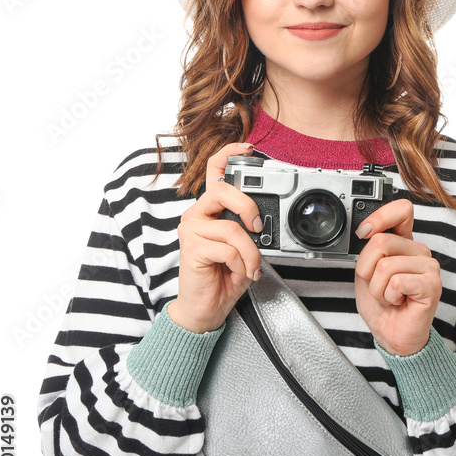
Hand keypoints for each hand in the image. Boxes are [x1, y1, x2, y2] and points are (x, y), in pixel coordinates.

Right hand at [168, 141, 263, 332]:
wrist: (206, 308)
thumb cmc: (224, 276)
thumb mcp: (242, 247)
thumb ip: (247, 227)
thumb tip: (263, 219)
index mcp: (210, 209)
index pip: (214, 171)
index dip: (229, 153)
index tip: (248, 147)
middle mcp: (197, 214)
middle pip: (224, 190)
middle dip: (248, 206)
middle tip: (257, 227)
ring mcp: (191, 229)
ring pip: (232, 228)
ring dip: (250, 253)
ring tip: (250, 268)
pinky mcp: (191, 248)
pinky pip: (228, 249)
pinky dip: (241, 264)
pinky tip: (238, 273)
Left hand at [353, 199, 441, 356]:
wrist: (390, 334)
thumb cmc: (381, 305)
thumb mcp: (365, 271)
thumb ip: (368, 249)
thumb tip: (367, 230)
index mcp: (404, 243)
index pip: (401, 211)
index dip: (380, 217)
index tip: (364, 232)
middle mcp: (419, 251)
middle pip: (381, 241)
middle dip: (368, 269)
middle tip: (379, 286)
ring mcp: (428, 266)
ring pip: (385, 265)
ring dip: (378, 288)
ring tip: (389, 296)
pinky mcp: (431, 284)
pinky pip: (396, 282)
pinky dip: (389, 296)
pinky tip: (399, 302)